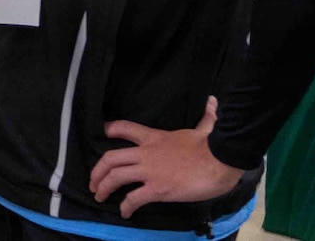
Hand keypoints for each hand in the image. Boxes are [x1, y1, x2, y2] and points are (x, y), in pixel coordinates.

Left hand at [90, 98, 243, 217]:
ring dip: (104, 187)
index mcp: (155, 137)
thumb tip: (213, 101)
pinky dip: (126, 206)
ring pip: (115, 177)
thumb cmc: (213, 147)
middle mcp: (146, 153)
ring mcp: (150, 172)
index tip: (103, 132)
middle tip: (93, 182)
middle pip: (110, 158)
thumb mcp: (204, 129)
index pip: (126, 128)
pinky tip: (125, 212)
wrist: (221, 161)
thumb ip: (205, 118)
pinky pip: (134, 198)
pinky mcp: (158, 189)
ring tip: (99, 196)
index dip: (111, 129)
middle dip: (97, 170)